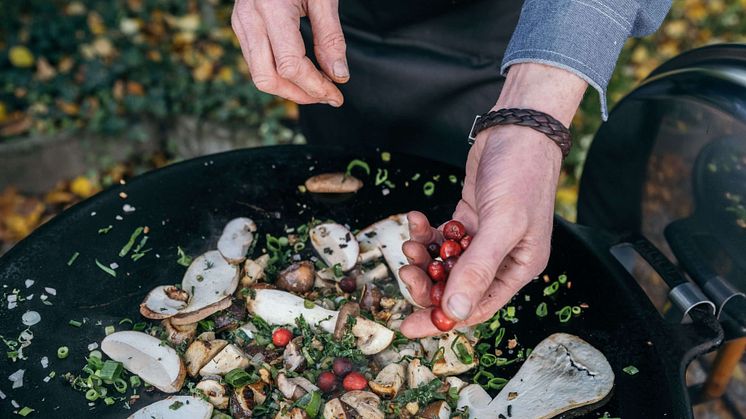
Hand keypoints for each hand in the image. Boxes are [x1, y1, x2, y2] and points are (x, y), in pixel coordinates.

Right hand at [231, 0, 347, 105]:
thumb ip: (330, 38)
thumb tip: (338, 76)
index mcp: (271, 9)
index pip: (290, 65)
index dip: (315, 86)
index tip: (336, 95)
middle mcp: (249, 19)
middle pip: (267, 78)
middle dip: (300, 95)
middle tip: (327, 97)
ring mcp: (241, 22)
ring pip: (258, 74)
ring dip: (289, 88)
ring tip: (316, 88)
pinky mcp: (241, 24)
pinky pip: (256, 61)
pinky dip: (279, 73)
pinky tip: (302, 73)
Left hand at [399, 126, 560, 336]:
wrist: (517, 130)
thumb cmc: (521, 175)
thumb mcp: (502, 224)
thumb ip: (478, 269)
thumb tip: (454, 310)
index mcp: (517, 269)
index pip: (475, 308)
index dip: (441, 319)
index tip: (408, 327)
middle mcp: (501, 259)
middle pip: (455, 288)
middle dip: (427, 284)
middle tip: (406, 271)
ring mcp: (483, 239)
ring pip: (444, 264)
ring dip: (423, 257)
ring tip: (410, 242)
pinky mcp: (468, 220)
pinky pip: (441, 238)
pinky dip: (426, 233)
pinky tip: (417, 220)